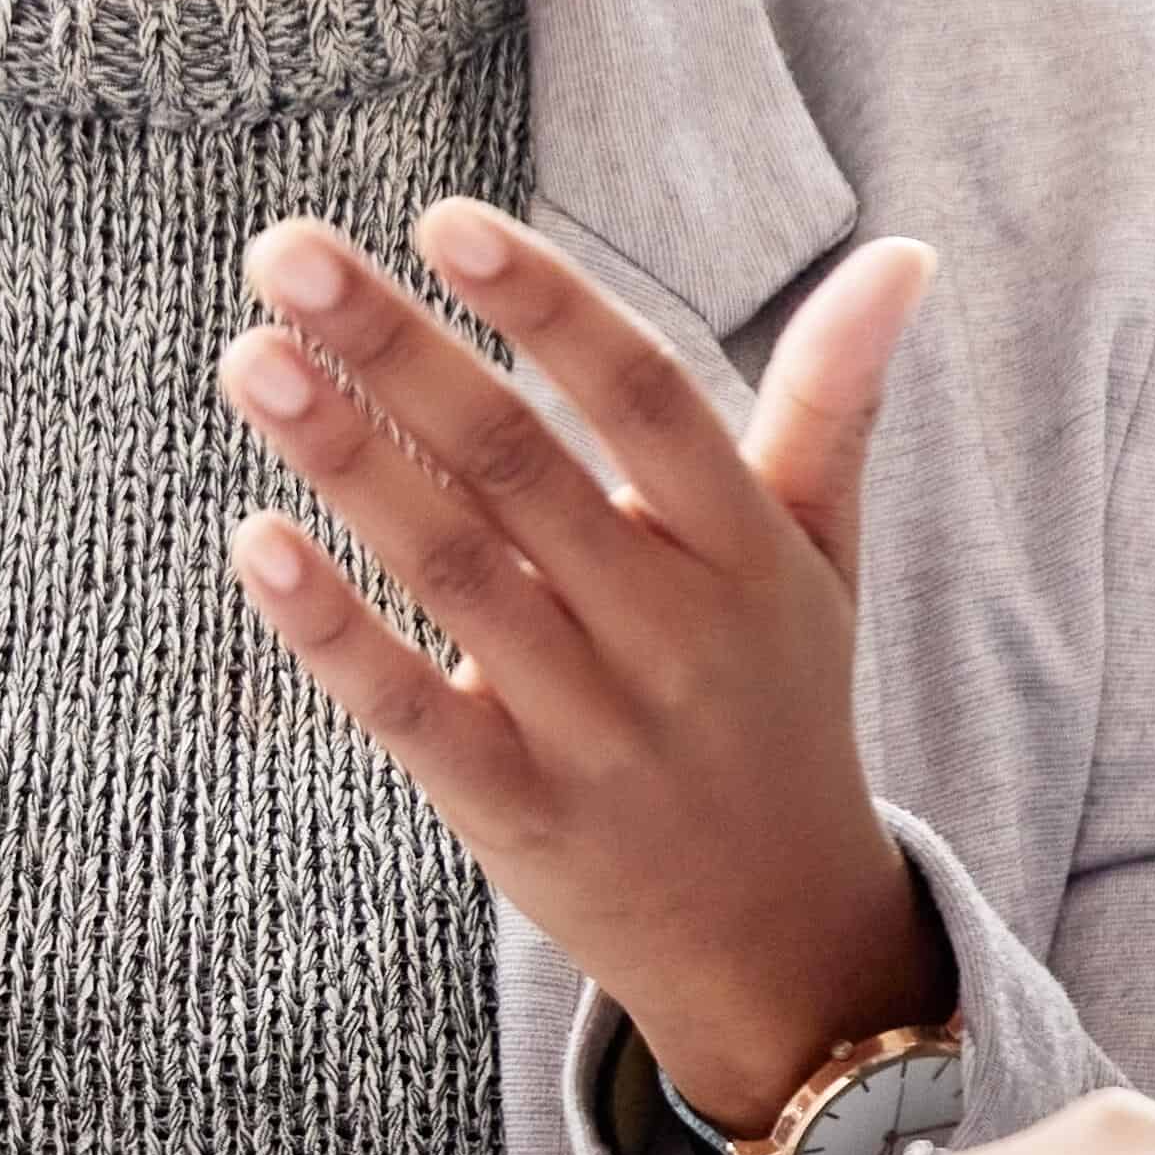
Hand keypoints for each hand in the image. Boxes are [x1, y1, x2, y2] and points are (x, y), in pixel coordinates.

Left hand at [218, 206, 941, 1136]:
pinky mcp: (513, 811)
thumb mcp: (820, 558)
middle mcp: (672, 631)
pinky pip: (409, 709)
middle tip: (286, 250)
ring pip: (454, 571)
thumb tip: (902, 254)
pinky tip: (252, 539)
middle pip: (521, 467)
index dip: (550, 308)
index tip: (444, 217)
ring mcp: (591, 726)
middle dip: (400, 351)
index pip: (647, 400)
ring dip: (346, 459)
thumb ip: (833, 404)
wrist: (782, 937)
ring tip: (252, 357)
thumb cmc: (778, 705)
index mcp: (745, 552)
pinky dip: (331, 628)